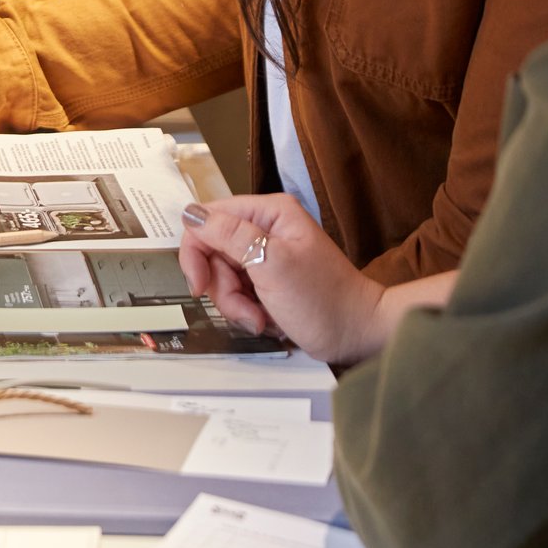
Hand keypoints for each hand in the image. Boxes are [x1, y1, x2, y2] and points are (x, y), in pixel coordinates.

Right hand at [179, 194, 385, 363]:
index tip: (200, 284)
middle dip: (222, 287)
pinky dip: (245, 310)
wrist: (357, 335)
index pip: (207, 219)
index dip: (196, 251)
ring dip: (234, 303)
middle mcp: (265, 228)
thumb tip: (191, 214)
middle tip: (244, 307)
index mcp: (268, 212)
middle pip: (212, 251)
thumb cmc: (324, 300)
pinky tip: (266, 319)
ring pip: (222, 275)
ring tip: (259, 317)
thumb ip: (229, 235)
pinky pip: (237, 291)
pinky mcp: (267, 279)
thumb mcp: (272, 264)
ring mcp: (266, 255)